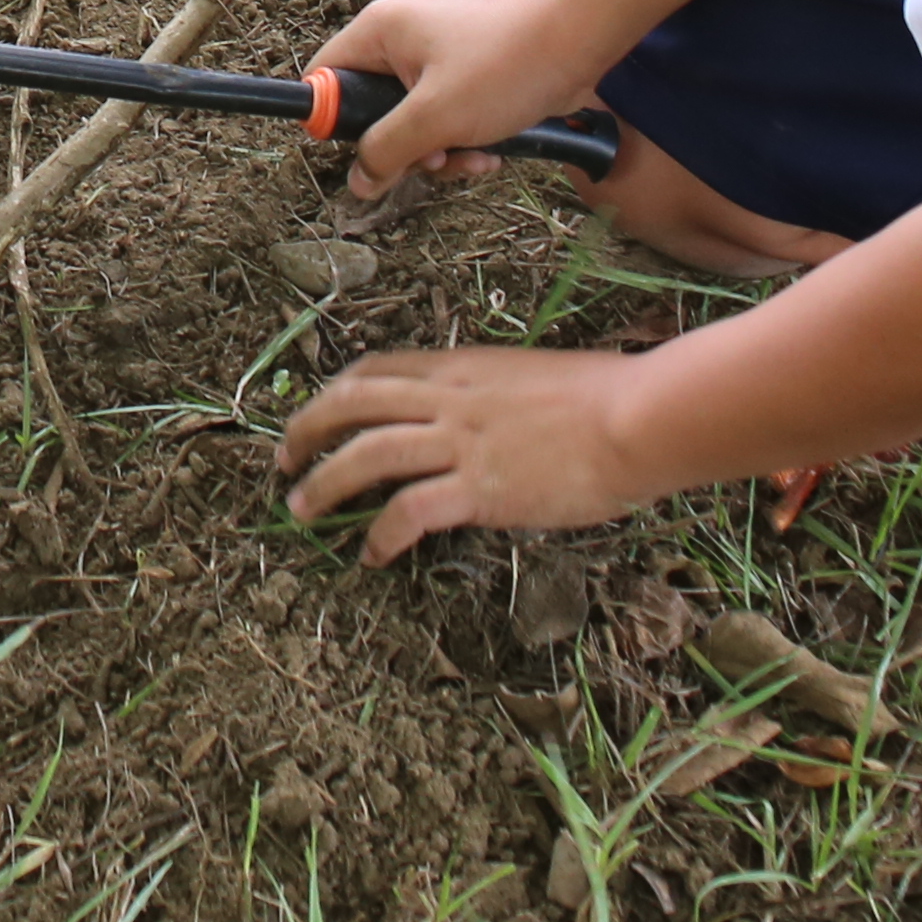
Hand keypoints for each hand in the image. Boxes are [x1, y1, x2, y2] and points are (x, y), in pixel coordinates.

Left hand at [278, 343, 655, 557]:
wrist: (637, 418)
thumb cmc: (607, 398)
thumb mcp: (536, 378)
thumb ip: (498, 395)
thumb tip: (487, 420)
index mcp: (462, 368)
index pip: (379, 369)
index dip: (337, 392)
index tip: (319, 414)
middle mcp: (449, 399)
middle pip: (352, 403)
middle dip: (306, 430)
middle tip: (284, 462)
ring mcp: (460, 442)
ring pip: (365, 454)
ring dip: (323, 481)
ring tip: (301, 510)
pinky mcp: (478, 488)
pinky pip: (408, 510)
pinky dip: (379, 533)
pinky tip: (370, 554)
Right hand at [314, 0, 610, 207]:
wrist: (580, 37)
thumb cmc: (506, 66)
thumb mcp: (435, 118)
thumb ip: (387, 150)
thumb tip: (358, 181)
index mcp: (379, 32)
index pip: (325, 78)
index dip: (336, 121)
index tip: (371, 150)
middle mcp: (400, 39)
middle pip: (371, 110)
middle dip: (404, 148)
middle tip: (435, 157)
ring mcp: (435, 57)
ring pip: (413, 122)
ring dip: (440, 152)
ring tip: (474, 157)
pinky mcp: (466, 75)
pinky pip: (445, 118)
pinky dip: (463, 141)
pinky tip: (491, 152)